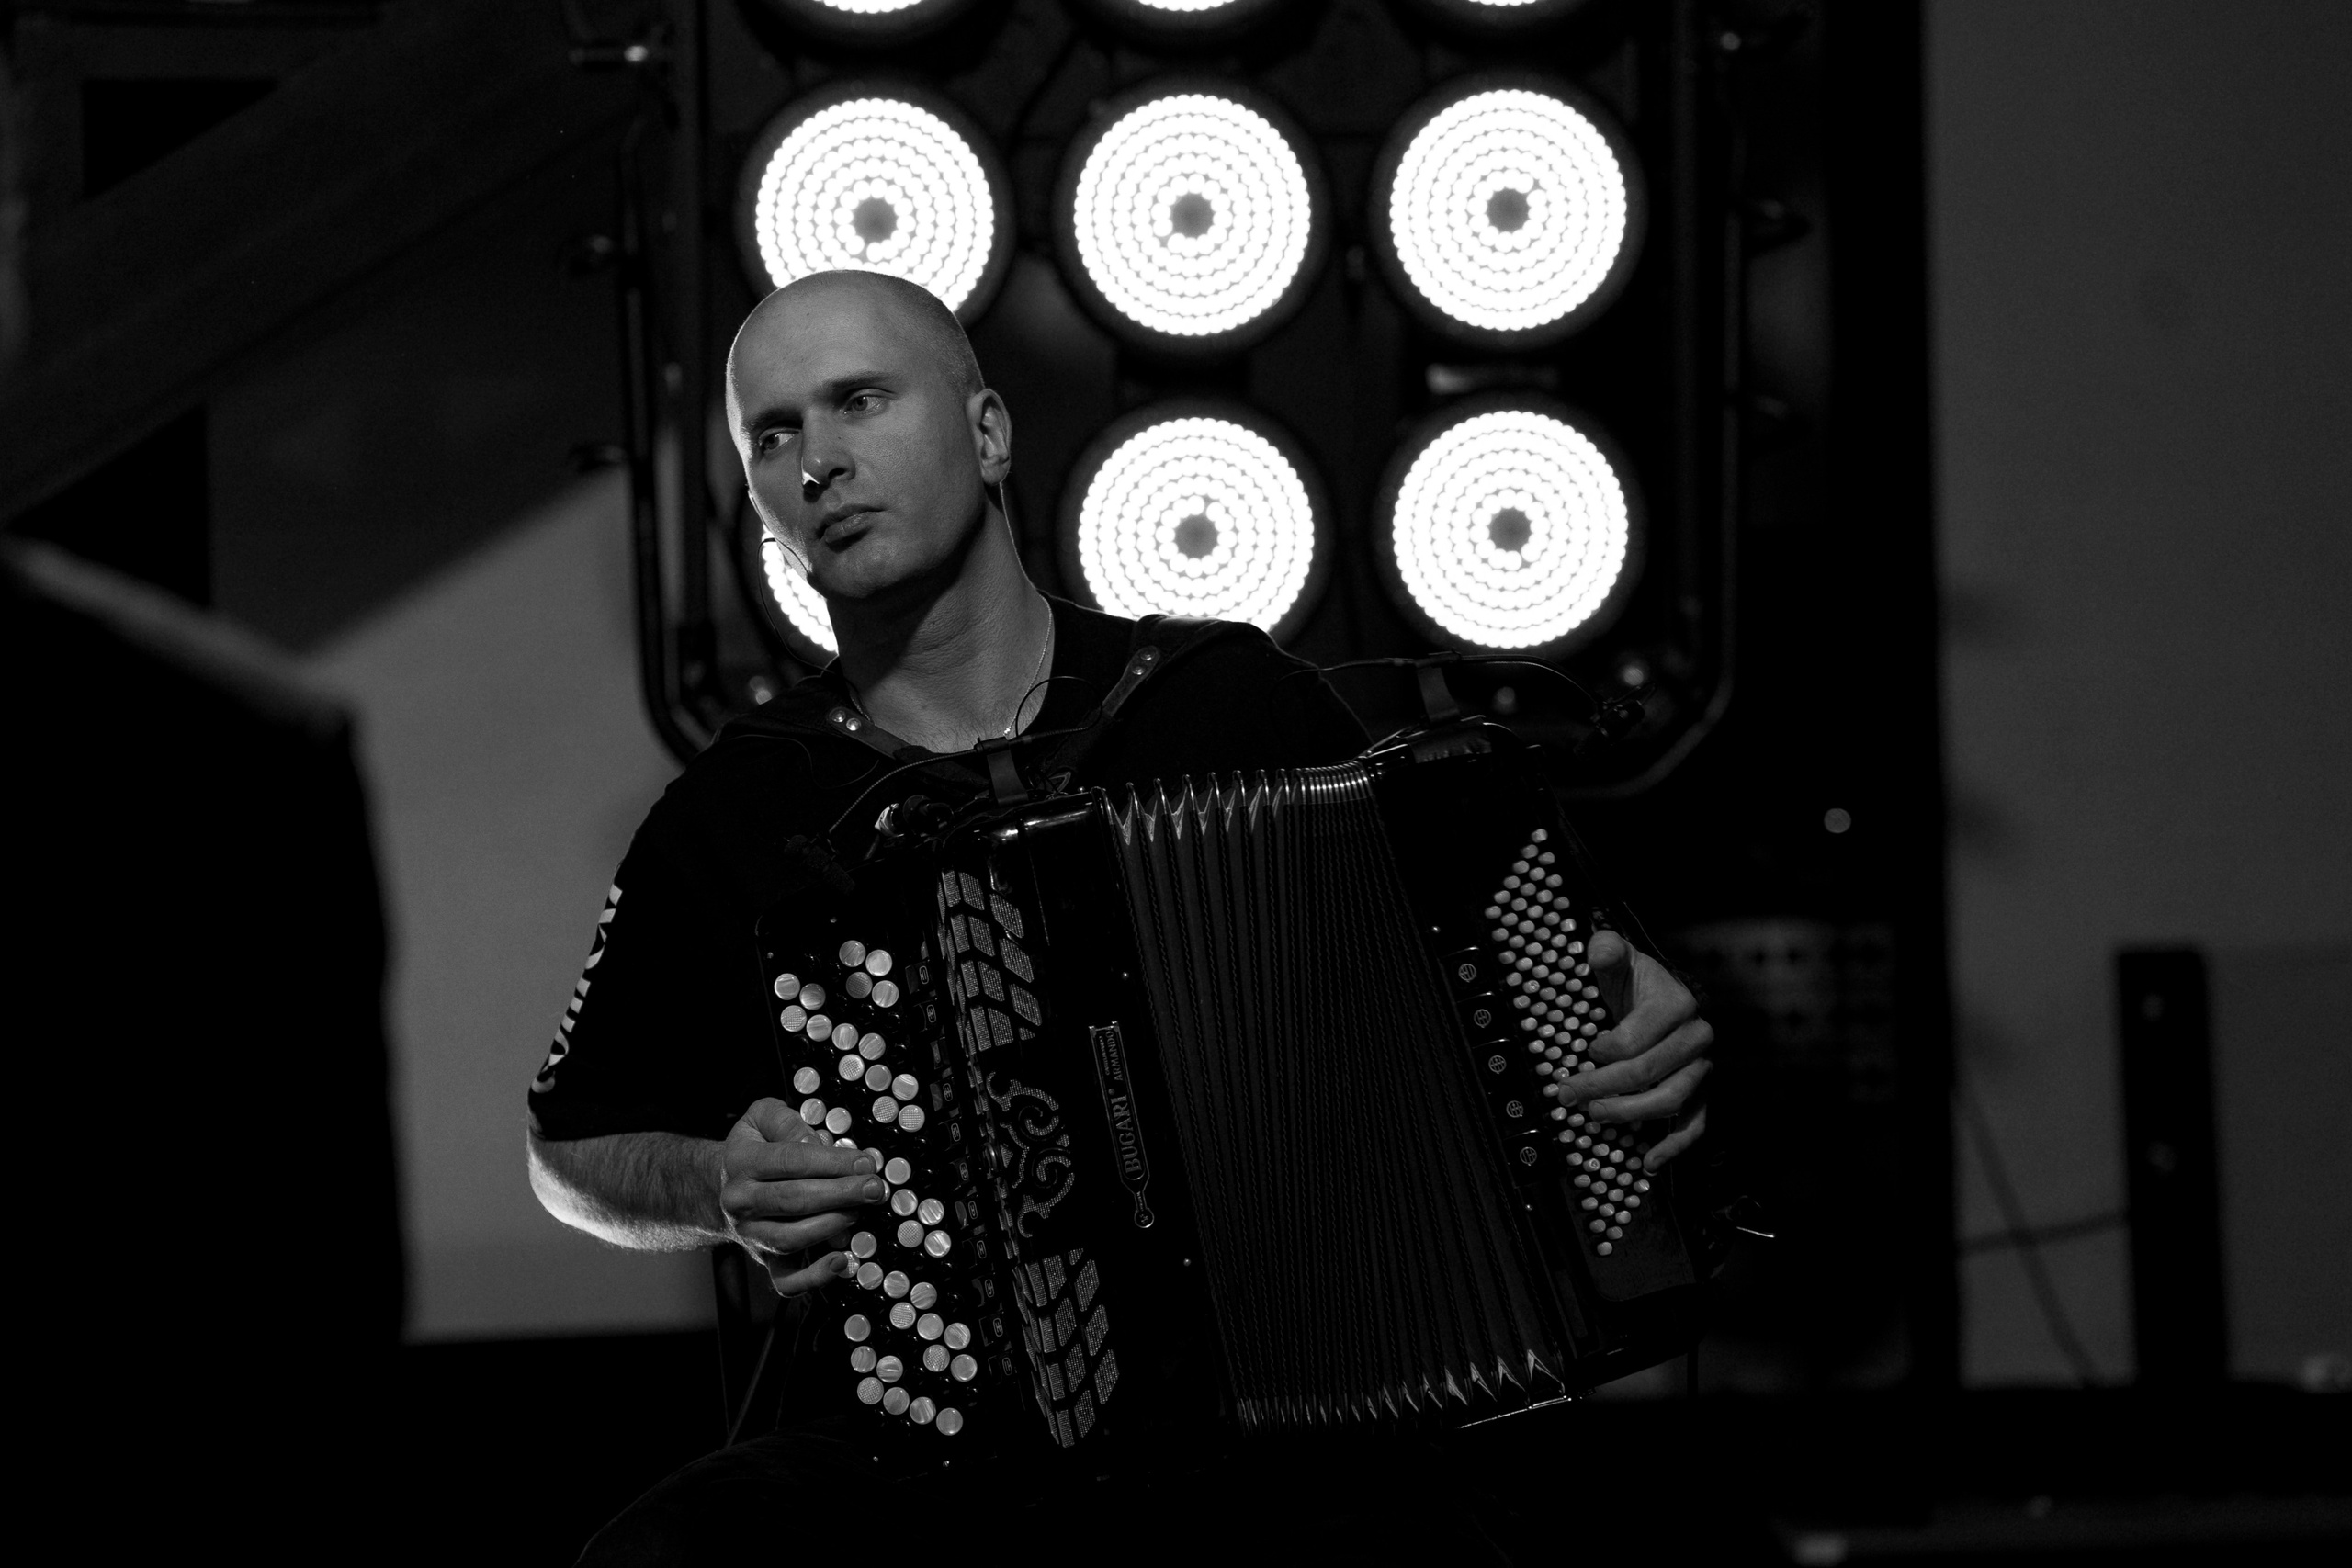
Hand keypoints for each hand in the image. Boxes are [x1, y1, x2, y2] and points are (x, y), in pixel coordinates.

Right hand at [718, 1098, 883, 1296]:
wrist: (719, 1187)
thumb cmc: (754, 1149)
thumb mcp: (761, 1118)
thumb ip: (786, 1122)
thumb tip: (815, 1143)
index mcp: (741, 1162)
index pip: (790, 1161)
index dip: (831, 1162)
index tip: (865, 1162)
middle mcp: (741, 1202)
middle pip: (793, 1200)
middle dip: (840, 1194)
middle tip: (873, 1188)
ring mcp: (751, 1234)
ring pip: (791, 1239)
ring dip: (831, 1226)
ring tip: (859, 1212)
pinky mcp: (764, 1259)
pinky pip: (786, 1281)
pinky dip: (814, 1277)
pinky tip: (840, 1261)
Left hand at [1560, 930, 1711, 1170]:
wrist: (1659, 996)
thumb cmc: (1633, 981)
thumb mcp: (1618, 960)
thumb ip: (1607, 950)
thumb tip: (1600, 950)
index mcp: (1677, 1003)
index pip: (1635, 1040)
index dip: (1604, 1051)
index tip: (1585, 1048)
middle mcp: (1697, 1036)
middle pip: (1649, 1074)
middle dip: (1603, 1088)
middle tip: (1569, 1094)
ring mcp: (1703, 1068)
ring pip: (1671, 1101)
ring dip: (1630, 1115)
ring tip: (1594, 1115)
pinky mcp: (1702, 1092)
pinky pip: (1695, 1125)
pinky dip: (1674, 1147)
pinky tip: (1649, 1163)